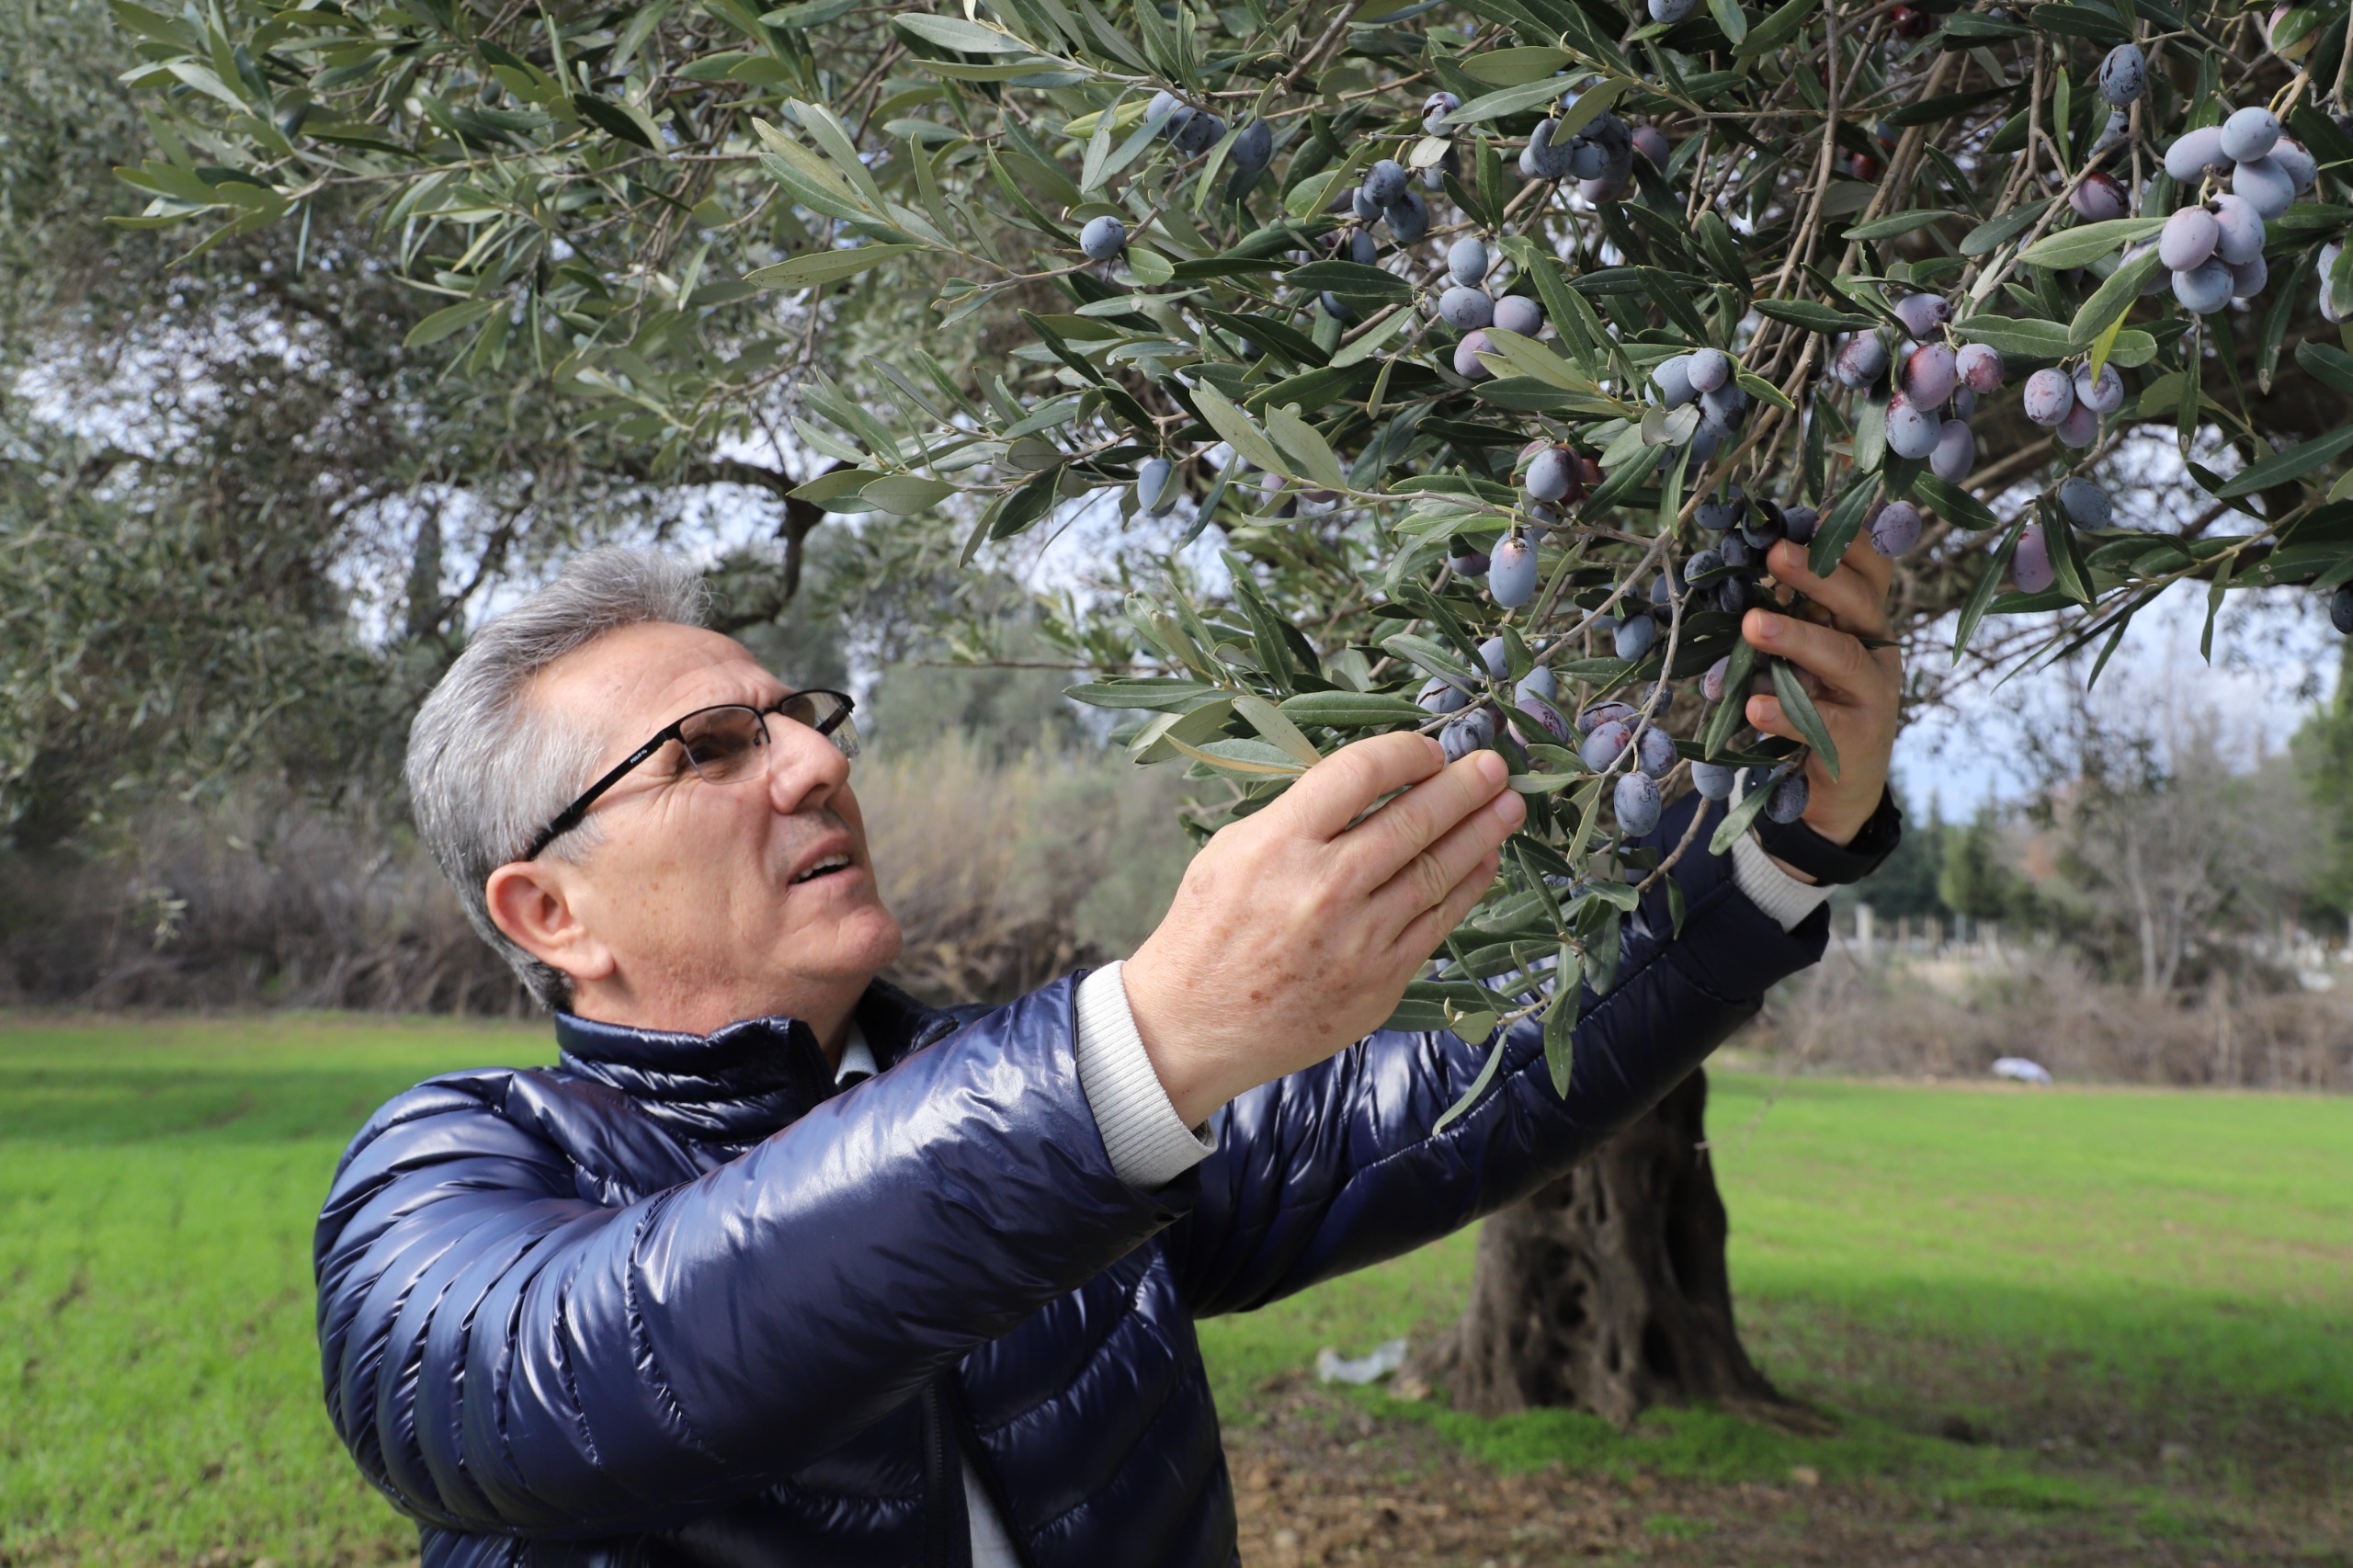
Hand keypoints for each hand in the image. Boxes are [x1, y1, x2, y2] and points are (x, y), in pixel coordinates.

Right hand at [1119, 733, 1524, 1126]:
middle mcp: (1324, 888)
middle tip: (1493, 765)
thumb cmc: (1207, 930)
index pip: (1361, 774)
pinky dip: (1468, 886)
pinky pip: (1438, 922)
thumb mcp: (1230, 851)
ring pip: (1438, 871)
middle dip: (1463, 787)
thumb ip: (1296, 816)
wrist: (1194, 1027)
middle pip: (1413, 820)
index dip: (1405, 753)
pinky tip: (1485, 861)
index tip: (1427, 749)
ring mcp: (1360, 939)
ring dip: (1481, 832)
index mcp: (1278, 845)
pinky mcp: (1381, 980)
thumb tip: (1368, 788)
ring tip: (1507, 806)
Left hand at [1742, 535, 1902, 851]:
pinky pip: (1822, 722)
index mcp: (1864, 622)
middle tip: (1774, 554)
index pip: (1869, 571)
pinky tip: (1754, 705)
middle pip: (1858, 603)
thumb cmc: (1813, 703)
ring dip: (1797, 637)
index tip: (1816, 516)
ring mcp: (1873, 696)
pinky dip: (1785, 712)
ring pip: (1843, 657)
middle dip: (1817, 575)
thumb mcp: (1802, 654)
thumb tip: (1737, 571)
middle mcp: (1877, 651)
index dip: (1848, 542)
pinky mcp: (1857, 740)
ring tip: (1752, 625)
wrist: (1839, 785)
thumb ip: (1785, 616)